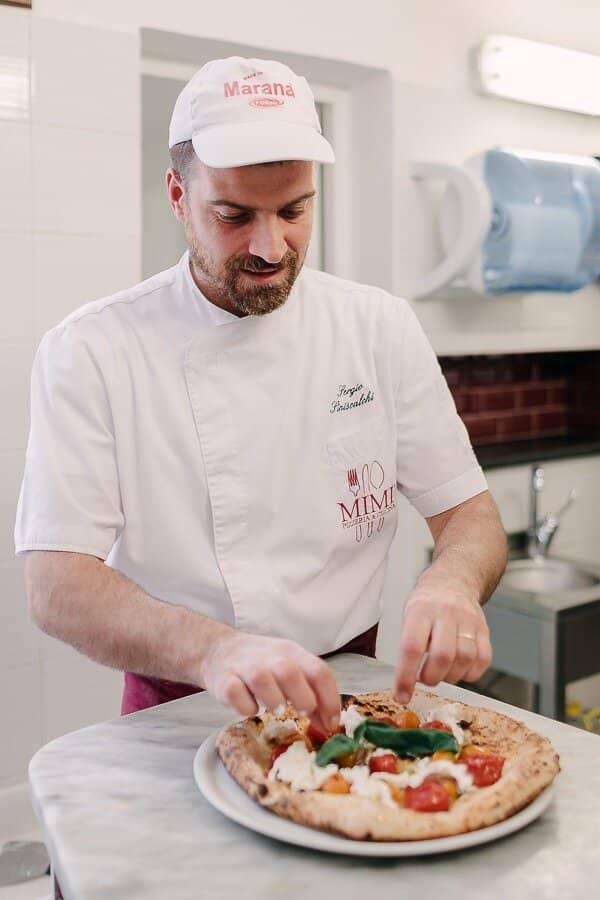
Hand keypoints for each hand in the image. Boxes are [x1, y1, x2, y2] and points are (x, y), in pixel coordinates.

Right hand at [200, 631, 340, 731]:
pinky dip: (245, 706)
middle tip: (304, 714)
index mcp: (292, 652)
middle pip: (290, 673)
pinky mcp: (223, 680)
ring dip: (274, 700)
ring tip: (277, 711)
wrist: (219, 649)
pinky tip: (250, 709)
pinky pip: (234, 692)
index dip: (330, 699)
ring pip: (261, 680)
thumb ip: (309, 692)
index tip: (332, 723)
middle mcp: (269, 657)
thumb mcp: (289, 668)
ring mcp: (245, 667)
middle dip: (303, 699)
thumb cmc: (261, 664)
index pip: (318, 671)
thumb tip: (328, 724)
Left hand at [394, 578, 491, 703]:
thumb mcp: (408, 615)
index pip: (412, 647)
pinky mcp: (484, 630)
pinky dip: (470, 674)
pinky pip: (482, 660)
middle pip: (443, 655)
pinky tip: (459, 670)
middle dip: (431, 678)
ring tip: (440, 672)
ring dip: (450, 677)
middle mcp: (446, 613)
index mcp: (420, 610)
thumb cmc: (427, 603)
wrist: (454, 581)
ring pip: (464, 659)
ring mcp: (468, 621)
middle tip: (424, 679)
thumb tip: (405, 683)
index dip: (405, 676)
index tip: (401, 695)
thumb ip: (408, 644)